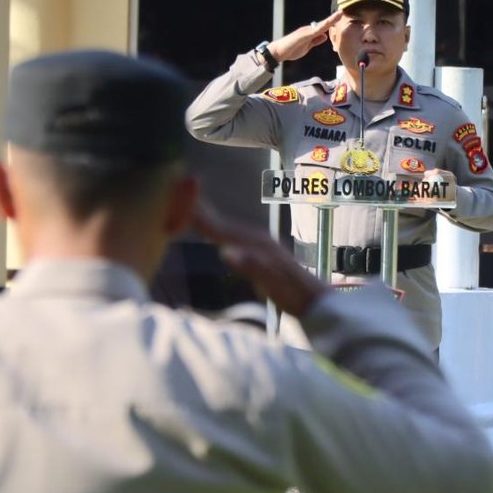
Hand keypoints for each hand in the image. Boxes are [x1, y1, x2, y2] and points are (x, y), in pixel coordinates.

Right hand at [188, 202, 326, 317]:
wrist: (317, 300)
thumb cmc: (294, 294)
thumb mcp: (273, 283)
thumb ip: (251, 266)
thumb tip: (226, 252)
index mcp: (256, 243)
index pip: (220, 228)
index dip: (200, 216)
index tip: (179, 202)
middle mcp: (257, 238)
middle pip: (222, 223)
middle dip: (200, 210)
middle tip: (175, 192)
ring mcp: (259, 244)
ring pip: (227, 227)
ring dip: (208, 218)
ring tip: (189, 208)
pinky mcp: (259, 253)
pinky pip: (233, 236)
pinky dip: (218, 230)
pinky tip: (214, 232)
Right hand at [267, 11, 342, 65]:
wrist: (280, 51)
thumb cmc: (292, 49)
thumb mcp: (308, 46)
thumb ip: (316, 41)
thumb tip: (325, 36)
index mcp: (311, 33)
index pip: (324, 27)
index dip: (333, 22)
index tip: (341, 17)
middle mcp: (309, 30)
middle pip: (324, 23)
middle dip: (334, 18)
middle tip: (343, 11)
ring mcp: (306, 31)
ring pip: (321, 25)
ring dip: (330, 20)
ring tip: (339, 14)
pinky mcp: (303, 35)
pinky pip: (314, 31)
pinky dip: (322, 27)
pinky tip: (328, 24)